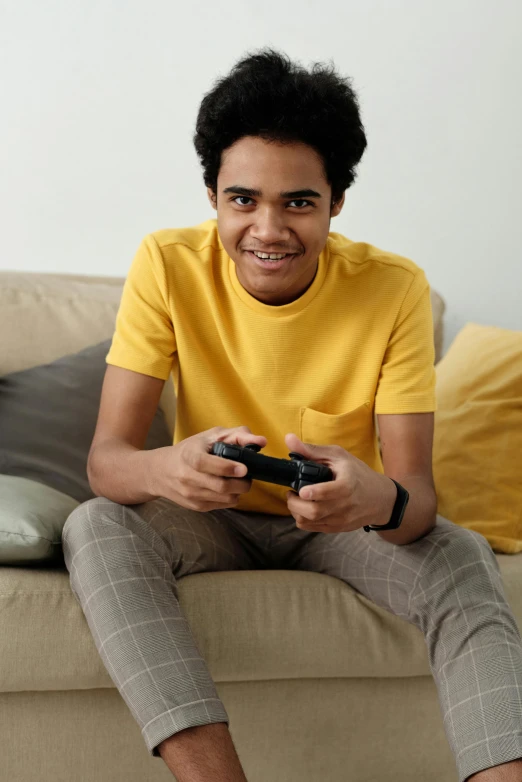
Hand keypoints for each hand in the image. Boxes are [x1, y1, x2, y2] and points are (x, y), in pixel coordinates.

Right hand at [146, 426, 266, 511]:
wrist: (161, 471)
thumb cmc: (191, 450)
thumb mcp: (210, 437)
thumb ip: (237, 436)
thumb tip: (261, 441)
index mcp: (189, 456)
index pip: (206, 464)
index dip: (227, 467)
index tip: (243, 469)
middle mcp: (187, 477)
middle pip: (221, 486)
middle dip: (242, 483)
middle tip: (247, 475)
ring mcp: (191, 494)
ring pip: (225, 498)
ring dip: (239, 490)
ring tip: (240, 481)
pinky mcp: (196, 506)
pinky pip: (222, 506)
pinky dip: (232, 497)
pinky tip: (229, 488)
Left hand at [284, 433, 395, 532]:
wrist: (381, 499)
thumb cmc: (358, 474)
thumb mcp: (339, 456)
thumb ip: (313, 450)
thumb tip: (289, 439)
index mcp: (347, 485)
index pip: (330, 492)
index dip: (314, 493)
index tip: (302, 491)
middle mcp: (344, 505)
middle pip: (314, 511)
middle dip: (295, 503)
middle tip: (292, 492)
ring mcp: (340, 520)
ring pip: (309, 522)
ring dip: (296, 511)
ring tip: (297, 499)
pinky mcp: (337, 528)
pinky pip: (312, 528)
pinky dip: (303, 518)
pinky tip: (304, 507)